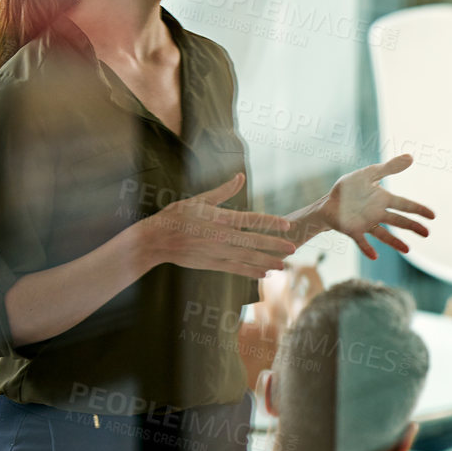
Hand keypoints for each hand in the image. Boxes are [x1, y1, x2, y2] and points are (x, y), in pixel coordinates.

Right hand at [137, 173, 295, 278]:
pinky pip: (236, 269)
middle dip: (275, 245)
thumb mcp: (199, 200)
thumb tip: (240, 176)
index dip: (271, 222)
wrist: (157, 239)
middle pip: (254, 241)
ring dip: (267, 262)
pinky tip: (263, 274)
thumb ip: (223, 191)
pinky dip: (250, 272)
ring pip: (248, 258)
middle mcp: (222, 236)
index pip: (251, 219)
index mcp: (220, 218)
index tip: (287, 225)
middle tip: (294, 247)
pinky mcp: (212, 263)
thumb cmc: (176, 216)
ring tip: (284, 266)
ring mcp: (217, 252)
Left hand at [320, 155, 435, 259]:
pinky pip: (361, 241)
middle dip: (412, 226)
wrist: (328, 202)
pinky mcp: (353, 230)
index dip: (418, 210)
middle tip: (427, 233)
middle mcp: (378, 213)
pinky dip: (367, 249)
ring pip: (384, 234)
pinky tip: (374, 256)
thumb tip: (411, 157)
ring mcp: (366, 223)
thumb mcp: (368, 174)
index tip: (432, 216)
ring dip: (395, 242)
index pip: (404, 204)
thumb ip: (388, 168)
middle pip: (398, 221)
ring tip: (407, 250)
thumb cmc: (350, 189)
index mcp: (383, 200)